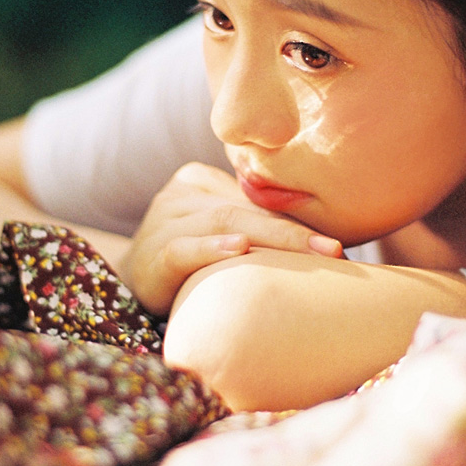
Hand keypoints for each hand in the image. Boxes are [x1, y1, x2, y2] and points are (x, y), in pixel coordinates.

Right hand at [118, 162, 342, 315]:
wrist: (126, 284)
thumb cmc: (186, 262)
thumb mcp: (218, 235)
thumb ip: (254, 227)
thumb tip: (324, 242)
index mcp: (199, 182)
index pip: (255, 202)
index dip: (298, 223)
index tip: (339, 244)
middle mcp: (180, 195)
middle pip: (245, 210)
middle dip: (295, 232)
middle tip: (337, 251)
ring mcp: (162, 222)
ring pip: (223, 224)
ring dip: (271, 241)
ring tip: (311, 254)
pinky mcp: (150, 256)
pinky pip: (182, 249)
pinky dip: (212, 249)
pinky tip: (238, 249)